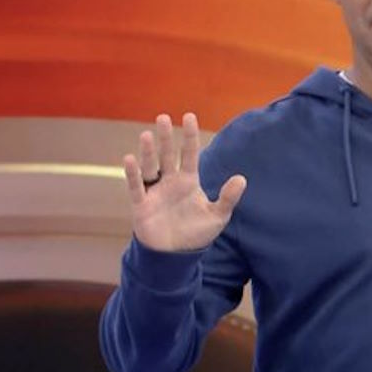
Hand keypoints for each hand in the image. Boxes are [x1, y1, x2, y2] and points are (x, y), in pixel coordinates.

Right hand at [123, 112, 245, 251]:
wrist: (176, 255)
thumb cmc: (196, 233)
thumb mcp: (217, 216)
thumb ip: (228, 198)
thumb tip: (241, 178)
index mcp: (188, 181)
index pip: (190, 154)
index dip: (189, 136)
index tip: (189, 116)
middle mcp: (170, 182)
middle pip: (167, 155)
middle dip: (166, 138)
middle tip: (163, 117)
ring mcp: (155, 192)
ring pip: (150, 167)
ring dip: (148, 152)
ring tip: (146, 135)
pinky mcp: (142, 205)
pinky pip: (136, 187)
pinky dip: (132, 174)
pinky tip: (130, 159)